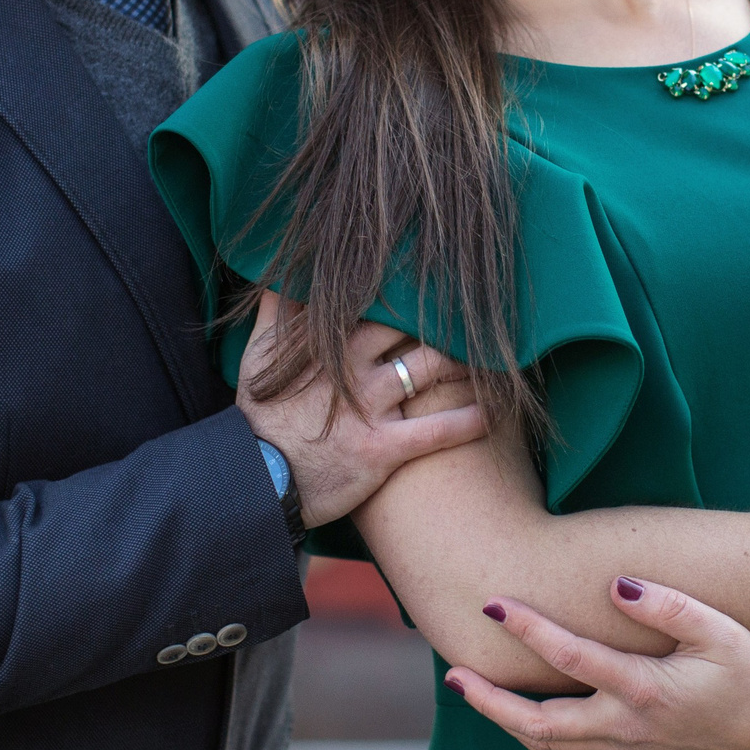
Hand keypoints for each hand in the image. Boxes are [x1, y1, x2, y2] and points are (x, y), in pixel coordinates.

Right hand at [236, 292, 486, 526]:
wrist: (253, 480)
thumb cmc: (259, 417)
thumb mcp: (258, 355)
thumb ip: (277, 311)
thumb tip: (281, 270)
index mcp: (326, 338)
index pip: (378, 300)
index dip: (411, 288)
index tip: (442, 274)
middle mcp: (351, 364)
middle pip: (413, 327)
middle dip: (447, 320)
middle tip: (479, 313)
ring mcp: (368, 405)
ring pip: (432, 369)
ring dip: (466, 362)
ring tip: (494, 357)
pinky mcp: (381, 447)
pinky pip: (437, 430)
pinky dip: (470, 420)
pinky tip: (495, 412)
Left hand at [444, 577, 749, 749]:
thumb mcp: (719, 631)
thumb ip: (667, 605)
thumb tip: (615, 584)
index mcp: (644, 691)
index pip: (570, 658)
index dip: (528, 630)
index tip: (493, 604)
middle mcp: (627, 727)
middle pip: (539, 723)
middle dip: (491, 700)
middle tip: (453, 672)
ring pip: (549, 746)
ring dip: (504, 721)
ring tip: (470, 692)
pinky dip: (534, 739)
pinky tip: (517, 719)